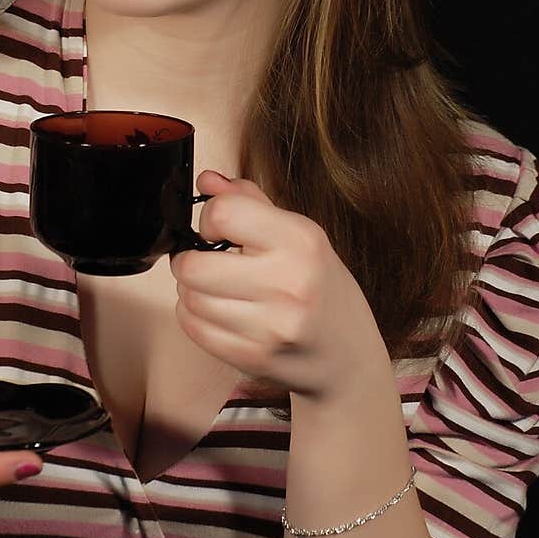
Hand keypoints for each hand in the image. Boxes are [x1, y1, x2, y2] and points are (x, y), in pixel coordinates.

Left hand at [170, 172, 389, 402]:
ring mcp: (271, 325)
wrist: (349, 354)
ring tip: (215, 289)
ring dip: (192, 290)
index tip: (217, 229)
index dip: (210, 217)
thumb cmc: (320, 287)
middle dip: (189, 260)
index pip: (223, 213)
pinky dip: (195, 317)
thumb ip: (250, 202)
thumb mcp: (299, 235)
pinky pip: (195, 329)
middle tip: (204, 261)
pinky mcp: (255, 357)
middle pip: (194, 265)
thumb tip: (206, 180)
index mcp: (301, 241)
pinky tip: (218, 311)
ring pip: (190, 299)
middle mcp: (289, 283)